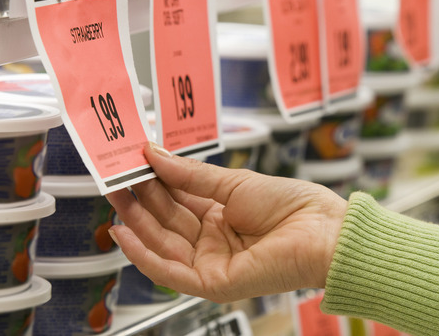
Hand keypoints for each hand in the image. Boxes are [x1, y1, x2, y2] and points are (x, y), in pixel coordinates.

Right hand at [106, 143, 347, 302]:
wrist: (323, 231)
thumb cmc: (293, 206)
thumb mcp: (234, 182)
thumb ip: (191, 174)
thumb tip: (154, 155)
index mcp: (222, 215)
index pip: (177, 198)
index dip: (153, 181)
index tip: (131, 161)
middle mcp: (214, 240)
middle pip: (166, 220)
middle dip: (139, 199)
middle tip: (114, 175)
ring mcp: (212, 262)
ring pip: (163, 244)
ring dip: (136, 221)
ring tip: (114, 194)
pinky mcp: (214, 282)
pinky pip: (170, 272)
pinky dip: (144, 254)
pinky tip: (124, 233)